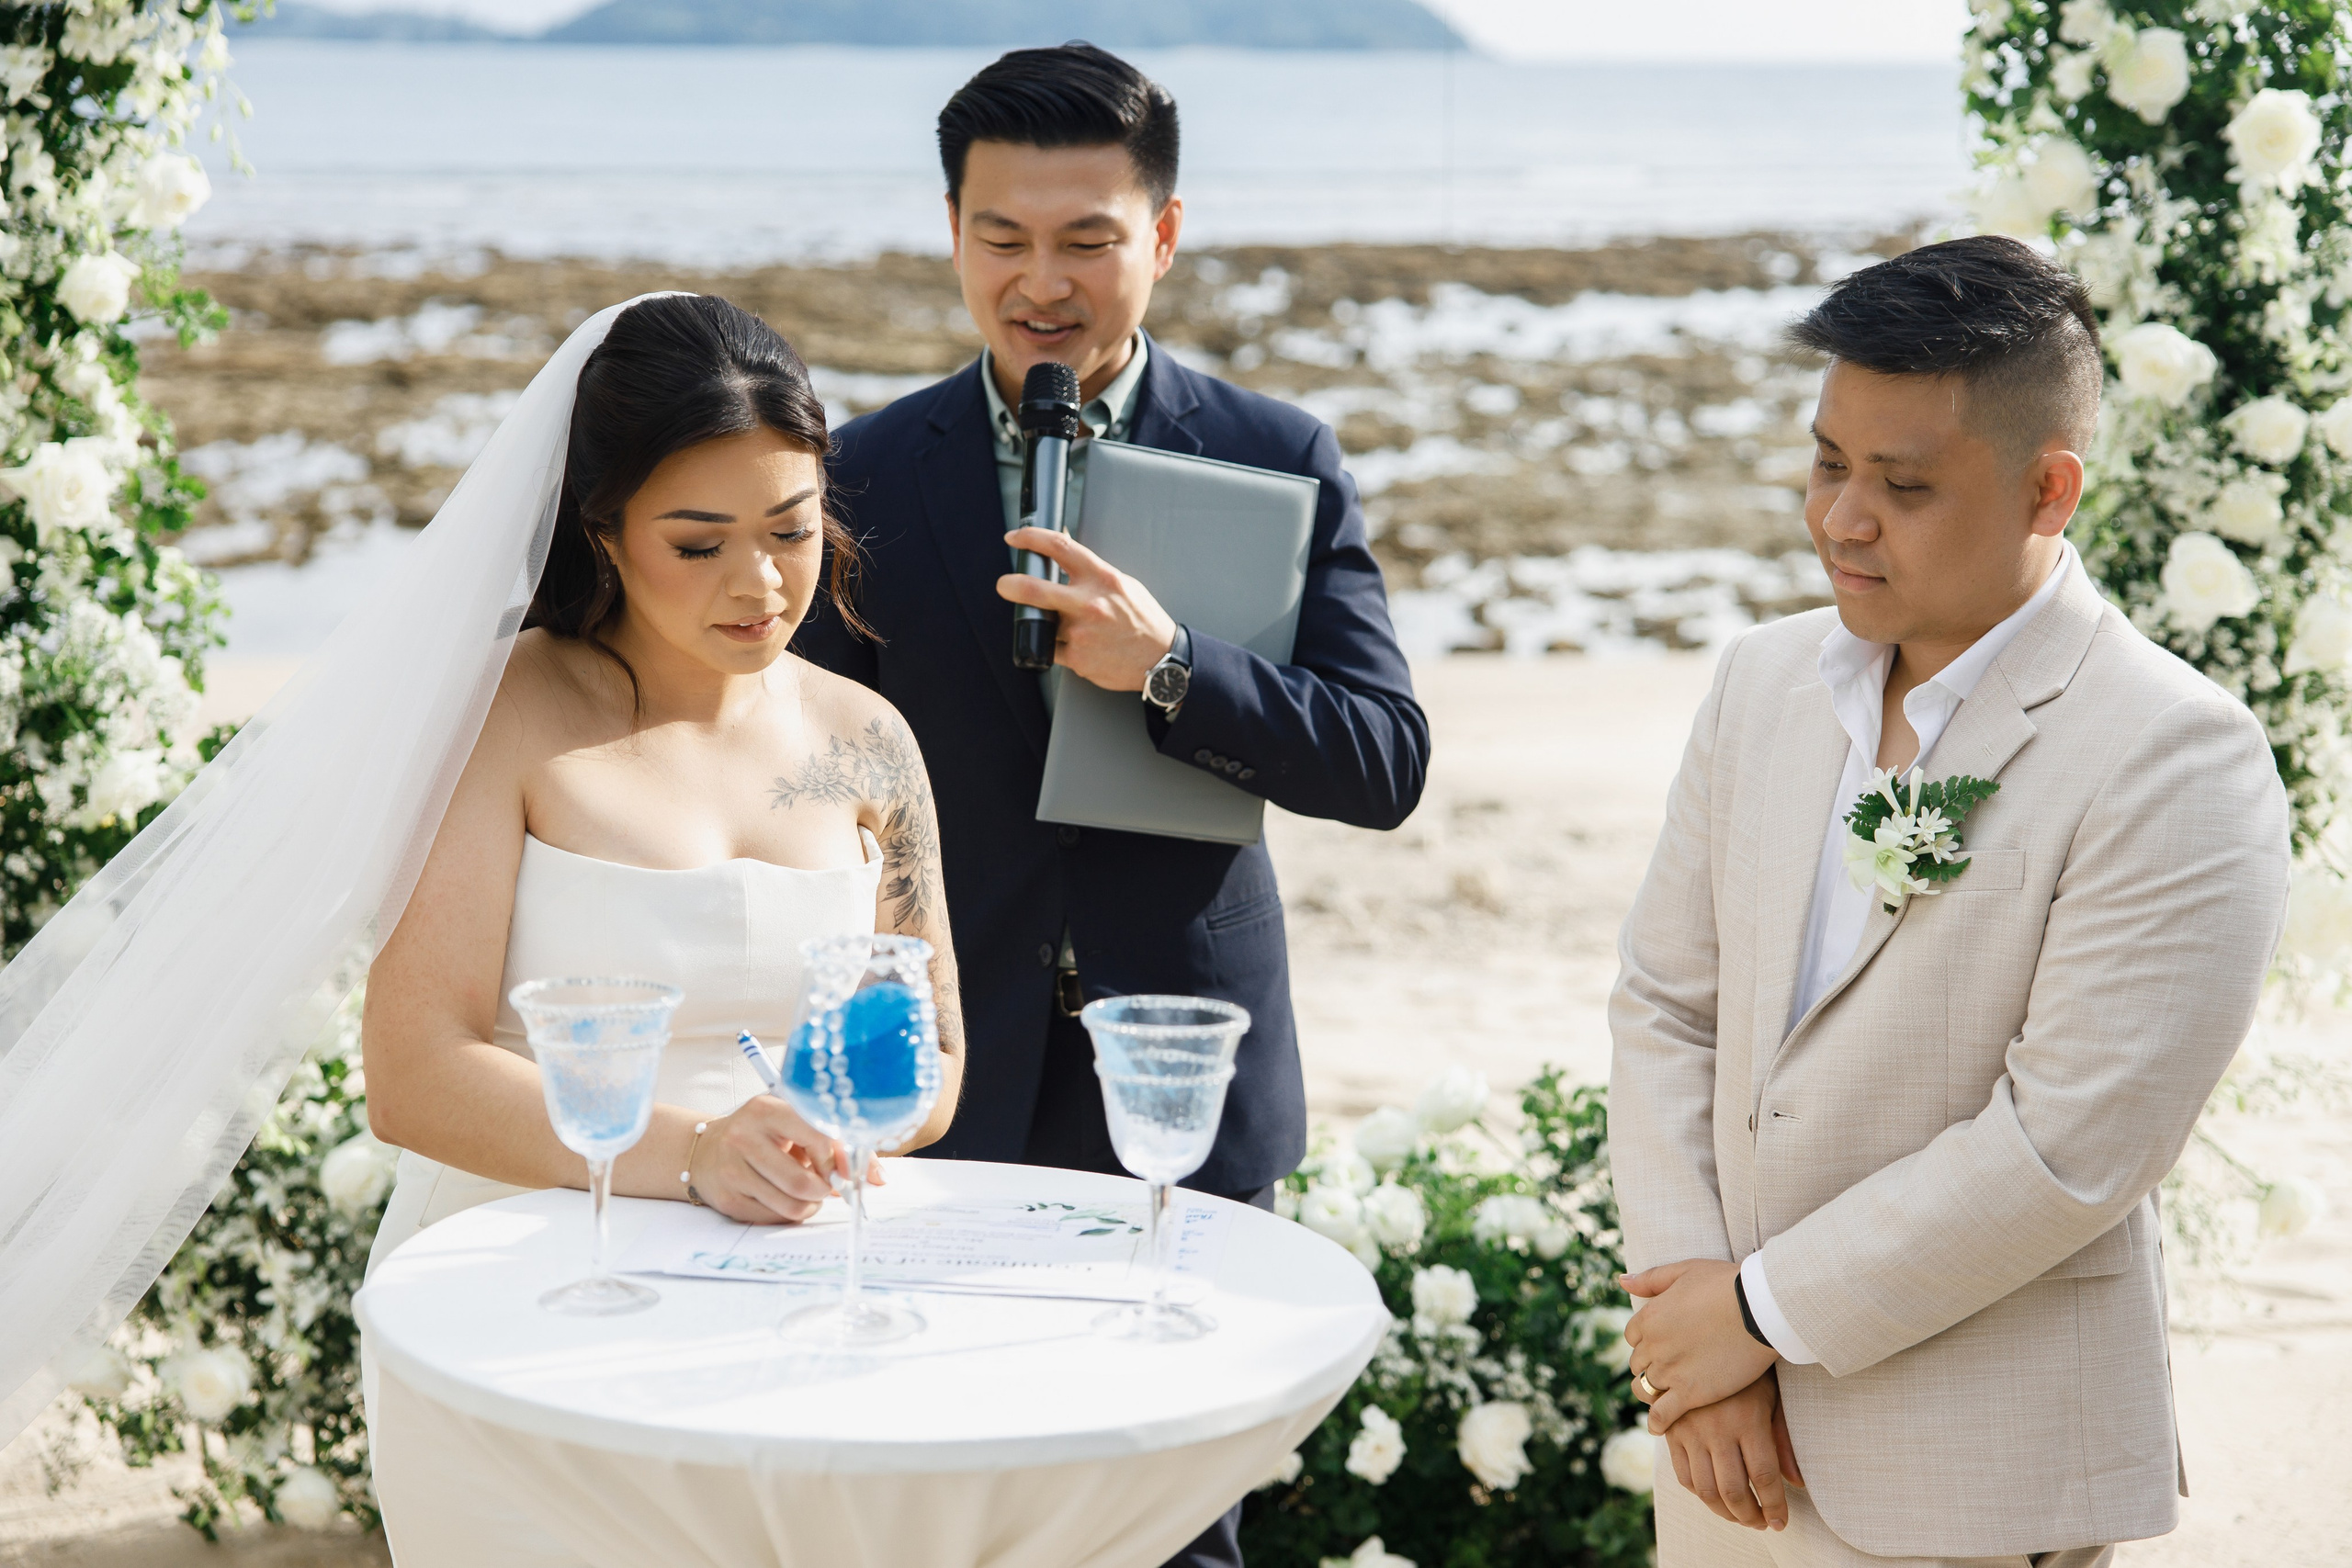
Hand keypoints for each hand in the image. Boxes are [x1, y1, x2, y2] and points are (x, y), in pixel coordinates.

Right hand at [688, 1096, 866, 1223]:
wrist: (706, 1151)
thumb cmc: (763, 1135)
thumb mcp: (795, 1124)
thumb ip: (838, 1143)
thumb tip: (877, 1176)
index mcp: (766, 1109)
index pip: (817, 1136)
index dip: (837, 1161)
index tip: (843, 1172)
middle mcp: (744, 1136)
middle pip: (802, 1181)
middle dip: (824, 1190)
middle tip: (826, 1186)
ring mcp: (732, 1169)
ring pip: (790, 1205)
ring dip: (809, 1205)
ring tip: (808, 1193)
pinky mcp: (726, 1198)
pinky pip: (773, 1218)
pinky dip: (788, 1213)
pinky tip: (783, 1197)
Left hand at [997, 527, 1177, 691]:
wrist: (1161, 659)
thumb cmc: (1141, 619)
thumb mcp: (1122, 584)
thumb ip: (1091, 571)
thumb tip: (1060, 552)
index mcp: (1103, 578)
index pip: (1060, 547)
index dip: (1031, 538)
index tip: (1015, 537)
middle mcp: (1090, 604)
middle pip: (1035, 589)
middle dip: (1010, 585)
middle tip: (1004, 584)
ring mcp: (1081, 633)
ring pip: (1043, 623)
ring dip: (1048, 624)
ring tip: (1075, 627)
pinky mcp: (1078, 659)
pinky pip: (1053, 649)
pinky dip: (1059, 646)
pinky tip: (1081, 646)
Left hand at [1622, 1258, 1778, 1432]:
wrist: (1759, 1308)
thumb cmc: (1726, 1284)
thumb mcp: (1684, 1271)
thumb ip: (1651, 1278)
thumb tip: (1621, 1280)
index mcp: (1648, 1317)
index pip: (1633, 1336)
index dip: (1647, 1341)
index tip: (1663, 1346)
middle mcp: (1653, 1345)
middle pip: (1638, 1362)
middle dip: (1650, 1365)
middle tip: (1669, 1370)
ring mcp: (1670, 1371)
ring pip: (1645, 1388)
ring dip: (1652, 1392)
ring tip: (1664, 1396)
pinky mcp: (1690, 1394)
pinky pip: (1662, 1414)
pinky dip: (1658, 1421)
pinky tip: (1661, 1426)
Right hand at [1662, 1370, 1805, 1531]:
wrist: (1704, 1338)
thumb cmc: (1748, 1371)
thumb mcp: (1771, 1398)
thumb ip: (1783, 1441)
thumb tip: (1796, 1484)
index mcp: (1748, 1420)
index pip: (1764, 1478)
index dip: (1775, 1507)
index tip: (1781, 1523)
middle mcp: (1717, 1429)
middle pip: (1733, 1491)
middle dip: (1750, 1517)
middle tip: (1761, 1523)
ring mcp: (1690, 1430)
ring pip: (1706, 1490)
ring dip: (1725, 1513)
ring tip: (1740, 1516)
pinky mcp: (1671, 1431)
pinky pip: (1683, 1476)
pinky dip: (1700, 1494)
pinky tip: (1715, 1495)